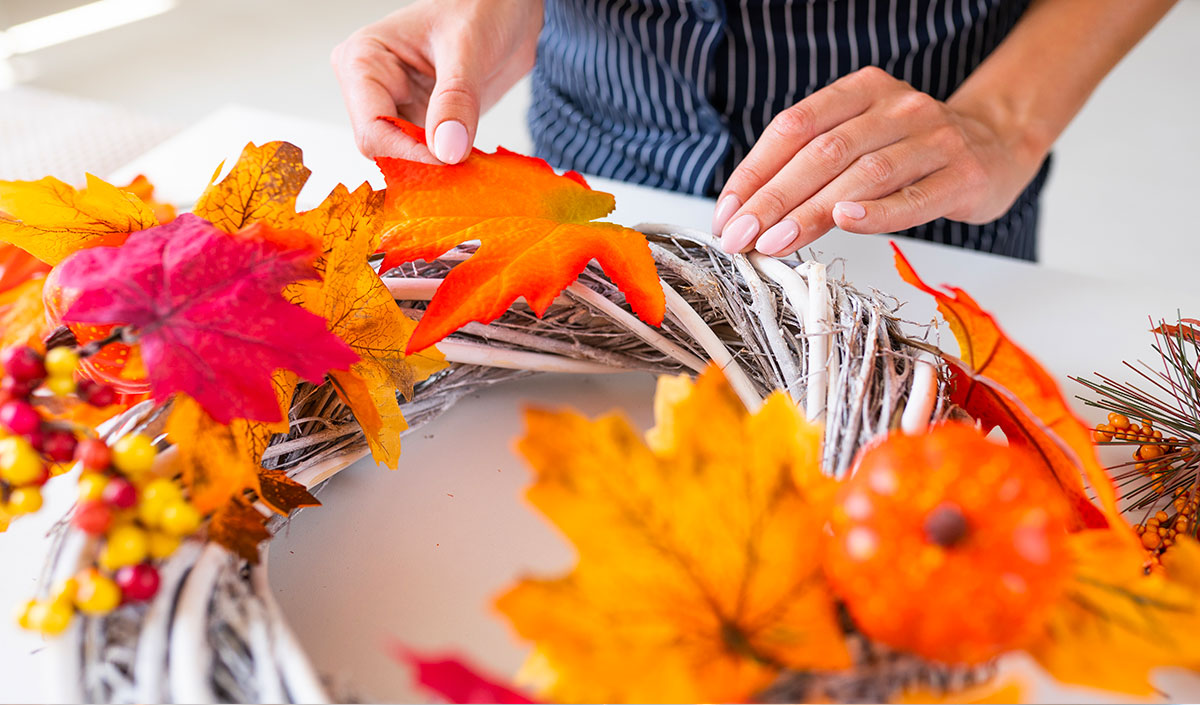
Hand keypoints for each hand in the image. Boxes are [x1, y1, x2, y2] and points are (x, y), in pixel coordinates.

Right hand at [332, 0, 541, 162]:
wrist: (508, 9)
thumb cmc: (482, 7)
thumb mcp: (469, 48)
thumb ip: (457, 99)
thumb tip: (447, 151)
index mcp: (364, 60)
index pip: (373, 128)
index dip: (408, 153)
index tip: (450, 163)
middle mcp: (372, 88)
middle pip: (383, 149)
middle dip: (421, 165)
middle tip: (463, 172)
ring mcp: (396, 107)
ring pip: (404, 159)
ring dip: (436, 170)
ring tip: (470, 170)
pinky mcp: (421, 122)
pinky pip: (427, 158)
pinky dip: (448, 165)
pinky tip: (472, 165)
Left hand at [711, 66, 1044, 255]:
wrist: (998, 147)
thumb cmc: (914, 151)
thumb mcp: (861, 141)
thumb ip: (812, 165)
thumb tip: (748, 214)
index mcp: (862, 91)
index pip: (794, 127)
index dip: (755, 171)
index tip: (727, 212)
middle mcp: (897, 107)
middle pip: (823, 152)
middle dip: (773, 198)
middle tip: (741, 237)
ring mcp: (934, 138)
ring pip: (863, 174)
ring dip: (811, 211)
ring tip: (775, 242)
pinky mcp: (963, 175)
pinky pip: (914, 196)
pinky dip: (877, 211)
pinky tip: (845, 222)